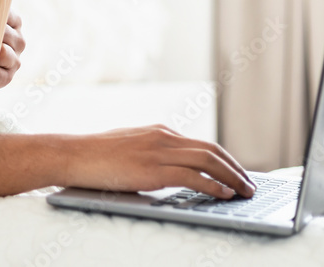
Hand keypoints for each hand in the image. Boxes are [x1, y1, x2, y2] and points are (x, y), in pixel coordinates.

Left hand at [0, 0, 23, 91]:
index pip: (12, 17)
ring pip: (11, 56)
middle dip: (3, 33)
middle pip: (14, 37)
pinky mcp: (2, 79)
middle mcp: (16, 42)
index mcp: (11, 24)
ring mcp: (11, 62)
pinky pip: (3, 76)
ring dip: (4, 53)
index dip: (5, 14)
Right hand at [63, 124, 256, 198]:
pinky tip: (223, 193)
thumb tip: (168, 168)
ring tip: (244, 191)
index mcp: (158, 131)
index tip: (236, 173)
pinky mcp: (151, 169)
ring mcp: (157, 152)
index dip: (224, 160)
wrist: (74, 154)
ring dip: (231, 177)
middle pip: (211, 150)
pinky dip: (212, 185)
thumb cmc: (96, 155)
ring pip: (207, 160)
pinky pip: (191, 176)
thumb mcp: (129, 146)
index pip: (201, 144)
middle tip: (250, 184)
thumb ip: (151, 152)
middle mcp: (162, 137)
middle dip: (235, 168)